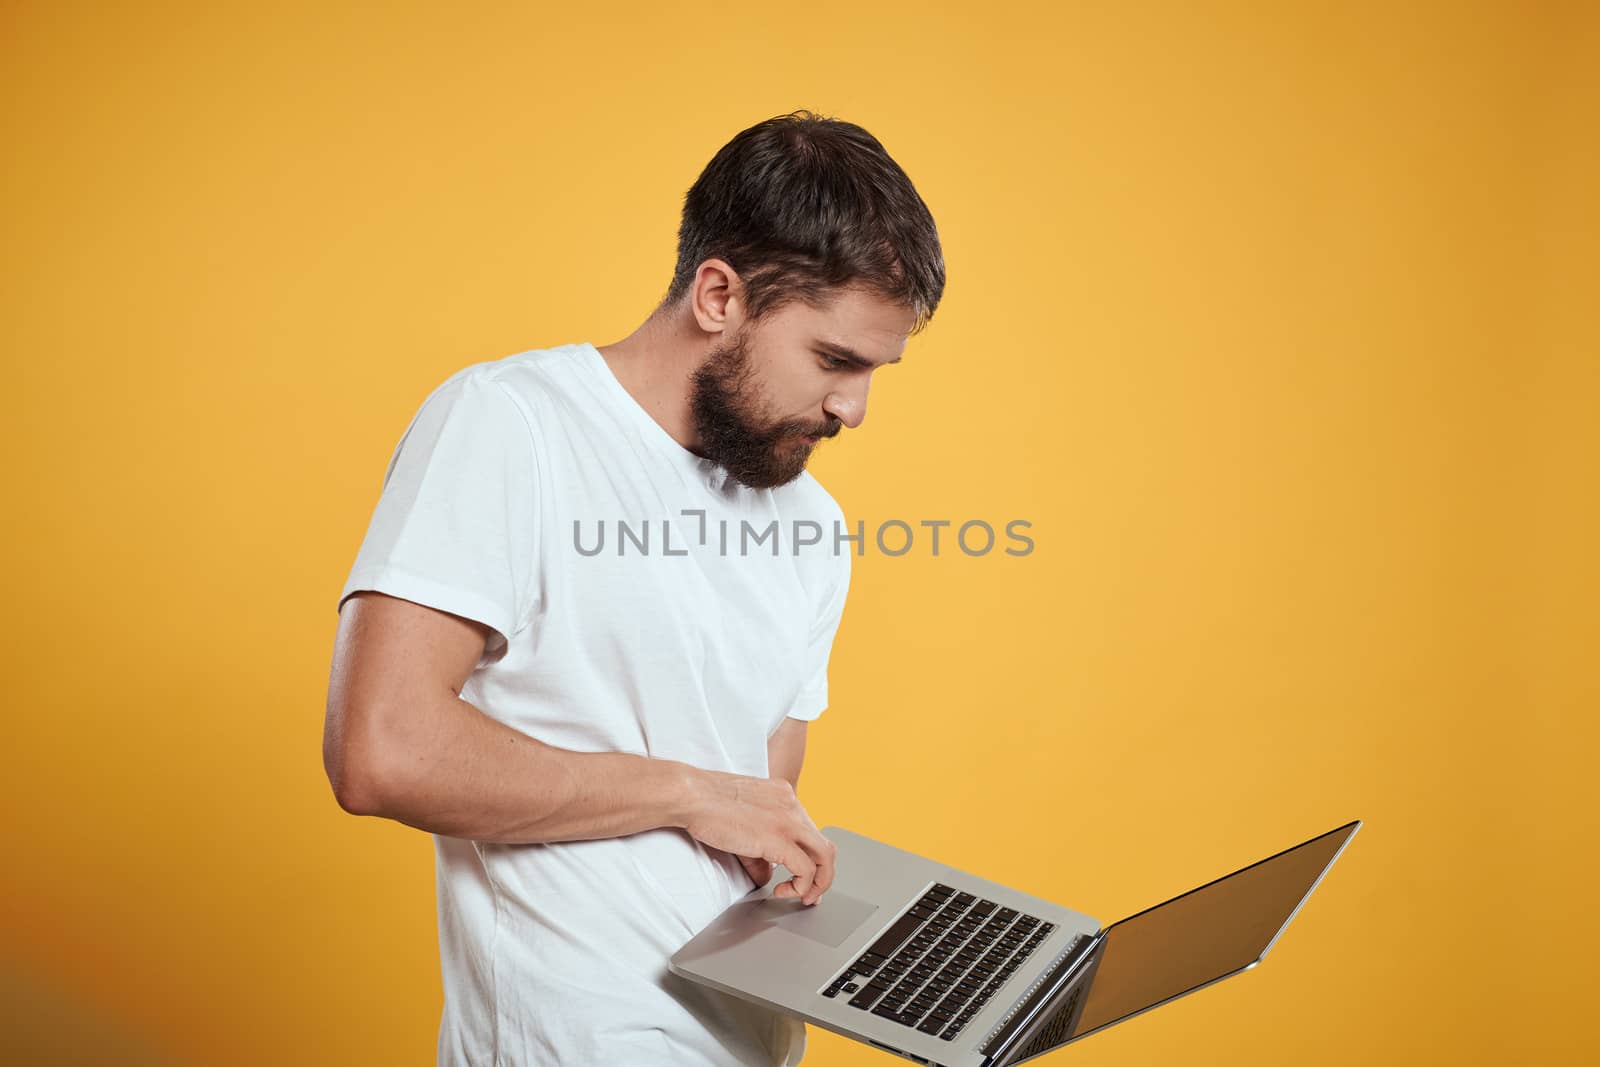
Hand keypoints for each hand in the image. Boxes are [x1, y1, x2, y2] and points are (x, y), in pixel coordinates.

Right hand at [680, 767, 836, 905]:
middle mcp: (792, 805)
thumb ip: (758, 850)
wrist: (691, 794)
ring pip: (825, 856)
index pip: (808, 830)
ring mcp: (789, 821)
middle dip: (822, 874)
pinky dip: (801, 886)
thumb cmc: (705, 803)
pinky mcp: (779, 839)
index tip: (802, 875)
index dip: (809, 857)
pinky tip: (782, 891)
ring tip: (803, 897)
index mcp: (783, 796)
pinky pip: (806, 870)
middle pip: (823, 844)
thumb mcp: (741, 822)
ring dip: (819, 882)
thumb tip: (765, 875)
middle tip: (810, 893)